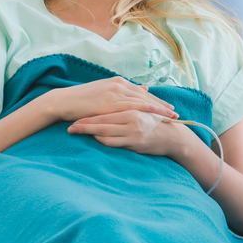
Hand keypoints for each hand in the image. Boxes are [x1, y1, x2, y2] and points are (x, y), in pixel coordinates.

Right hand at [48, 76, 178, 122]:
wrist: (63, 101)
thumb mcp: (103, 95)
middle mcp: (118, 85)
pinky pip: (134, 106)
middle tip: (175, 113)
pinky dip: (147, 110)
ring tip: (171, 116)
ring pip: (143, 100)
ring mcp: (115, 92)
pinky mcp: (110, 102)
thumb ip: (119, 94)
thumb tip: (139, 90)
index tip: (167, 107)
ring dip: (159, 108)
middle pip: (145, 95)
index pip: (141, 92)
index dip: (155, 99)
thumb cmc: (81, 101)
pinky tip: (157, 115)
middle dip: (161, 104)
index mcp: (117, 82)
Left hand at [68, 110, 193, 157]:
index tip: (75, 115)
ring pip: (104, 132)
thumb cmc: (156, 123)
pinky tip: (94, 139)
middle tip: (69, 126)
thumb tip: (112, 100)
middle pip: (102, 120)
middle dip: (84, 123)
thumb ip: (129, 104)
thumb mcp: (143, 110)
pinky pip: (113, 142)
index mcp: (132, 107)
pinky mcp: (134, 142)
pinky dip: (101, 140)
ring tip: (75, 132)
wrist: (174, 137)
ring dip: (88, 132)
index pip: (106, 110)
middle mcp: (131, 117)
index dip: (90, 113)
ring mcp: (132, 130)